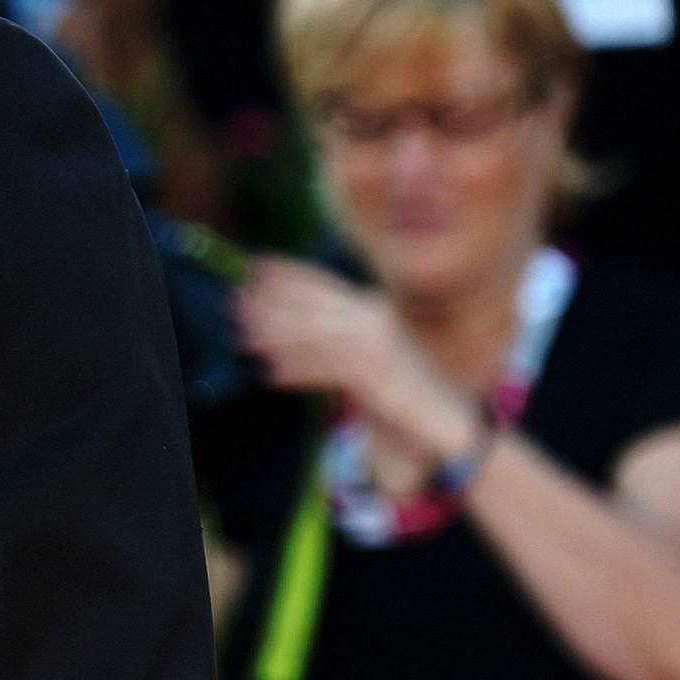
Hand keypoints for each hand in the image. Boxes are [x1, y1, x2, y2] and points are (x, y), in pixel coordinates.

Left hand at [236, 257, 482, 467]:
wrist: (446, 414)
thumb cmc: (401, 386)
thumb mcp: (366, 350)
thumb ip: (334, 335)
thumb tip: (285, 325)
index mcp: (372, 307)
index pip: (324, 282)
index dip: (288, 271)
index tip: (254, 264)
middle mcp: (375, 318)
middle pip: (314, 304)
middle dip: (270, 301)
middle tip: (234, 300)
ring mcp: (378, 346)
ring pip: (316, 335)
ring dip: (276, 336)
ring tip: (243, 338)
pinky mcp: (378, 375)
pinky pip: (328, 370)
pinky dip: (298, 371)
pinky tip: (271, 374)